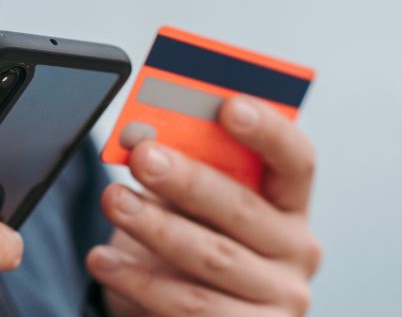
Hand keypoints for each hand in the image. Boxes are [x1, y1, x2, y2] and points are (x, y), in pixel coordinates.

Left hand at [86, 96, 320, 315]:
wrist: (178, 313)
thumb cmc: (189, 238)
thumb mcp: (192, 202)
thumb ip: (181, 166)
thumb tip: (140, 133)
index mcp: (291, 203)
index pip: (296, 160)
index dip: (268, 130)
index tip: (229, 105)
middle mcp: (297, 251)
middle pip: (244, 209)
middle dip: (189, 179)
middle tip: (143, 157)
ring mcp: (278, 299)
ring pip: (213, 258)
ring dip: (156, 228)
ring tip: (114, 202)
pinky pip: (190, 306)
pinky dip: (140, 280)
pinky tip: (104, 260)